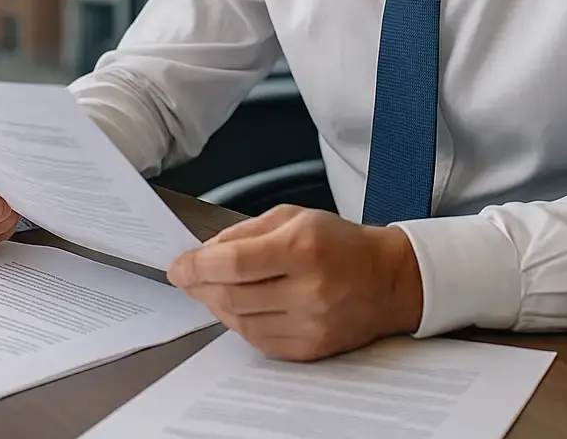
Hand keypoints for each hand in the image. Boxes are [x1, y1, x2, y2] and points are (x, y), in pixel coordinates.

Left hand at [167, 205, 423, 361]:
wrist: (388, 280)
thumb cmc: (340, 243)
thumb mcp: (295, 217)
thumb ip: (245, 232)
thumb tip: (203, 253)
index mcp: (303, 247)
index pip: (234, 262)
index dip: (198, 266)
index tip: (178, 267)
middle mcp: (308, 289)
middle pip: (231, 295)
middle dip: (201, 286)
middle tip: (189, 277)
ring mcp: (310, 323)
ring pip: (240, 321)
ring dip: (218, 305)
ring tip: (217, 288)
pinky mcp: (310, 348)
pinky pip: (258, 340)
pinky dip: (241, 322)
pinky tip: (243, 306)